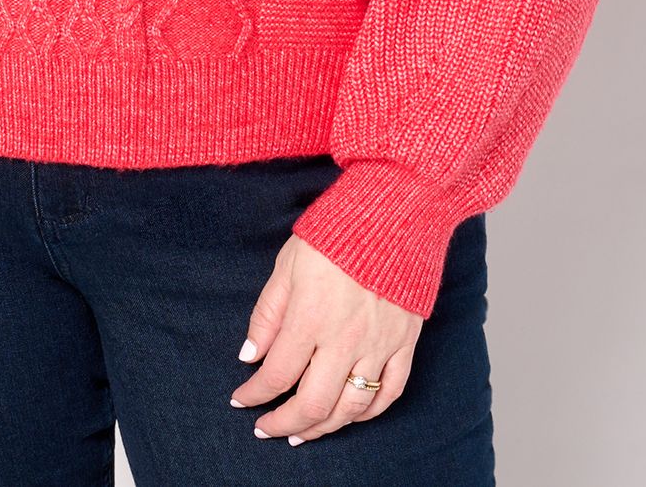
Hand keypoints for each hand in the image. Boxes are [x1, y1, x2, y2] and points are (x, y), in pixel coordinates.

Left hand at [229, 234, 422, 443]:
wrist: (393, 213)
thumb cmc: (334, 234)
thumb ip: (268, 313)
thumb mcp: (287, 265)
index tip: (240, 399)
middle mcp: (345, 339)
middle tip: (267, 429)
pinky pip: (389, 392)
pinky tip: (350, 415)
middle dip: (284, 423)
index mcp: (310, 317)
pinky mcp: (405, 342)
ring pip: (351, 407)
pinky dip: (368, 412)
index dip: (254, 394)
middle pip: (313, 403)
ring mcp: (379, 344)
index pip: (277, 373)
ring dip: (324, 427)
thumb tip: (250, 355)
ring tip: (303, 433)